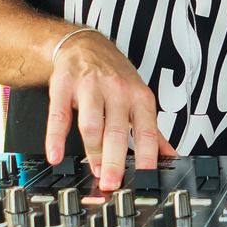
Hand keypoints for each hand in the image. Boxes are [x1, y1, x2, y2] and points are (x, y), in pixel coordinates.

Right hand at [44, 30, 176, 189]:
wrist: (85, 45)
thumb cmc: (115, 76)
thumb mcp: (139, 98)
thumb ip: (152, 131)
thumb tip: (170, 157)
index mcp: (139, 97)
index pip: (146, 130)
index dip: (147, 155)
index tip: (145, 176)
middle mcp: (116, 91)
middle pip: (116, 131)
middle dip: (114, 160)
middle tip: (112, 182)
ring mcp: (89, 88)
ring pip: (91, 125)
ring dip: (92, 151)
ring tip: (94, 171)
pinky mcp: (64, 87)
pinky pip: (59, 116)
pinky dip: (55, 138)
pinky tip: (56, 154)